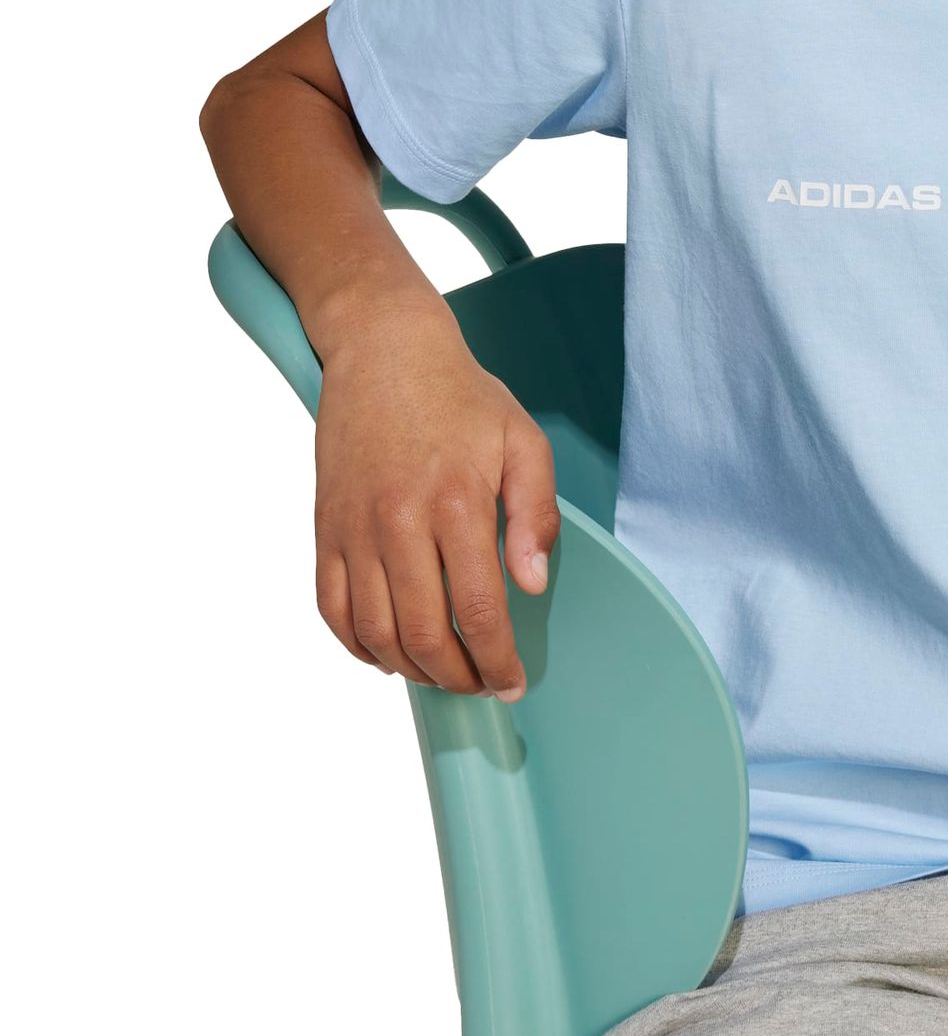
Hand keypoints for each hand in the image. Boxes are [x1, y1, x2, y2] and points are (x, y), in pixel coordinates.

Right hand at [312, 305, 559, 700]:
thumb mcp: (523, 441)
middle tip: (482, 684)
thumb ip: (535, 515)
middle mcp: (399, 522)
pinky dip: (358, 646)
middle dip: (458, 676)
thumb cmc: (461, 397)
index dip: (497, 658)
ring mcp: (355, 529)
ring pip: (375, 633)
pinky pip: (332, 609)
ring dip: (411, 669)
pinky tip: (389, 652)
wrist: (384, 351)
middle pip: (424, 634)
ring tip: (442, 672)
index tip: (513, 681)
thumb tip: (533, 584)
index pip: (478, 609)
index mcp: (456, 502)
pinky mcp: (325, 529)